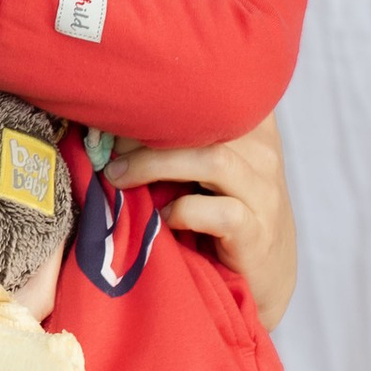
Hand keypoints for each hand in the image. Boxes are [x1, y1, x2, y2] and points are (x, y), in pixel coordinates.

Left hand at [109, 114, 297, 329]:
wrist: (265, 278)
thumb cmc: (223, 215)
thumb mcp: (206, 169)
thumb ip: (181, 141)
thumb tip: (112, 122)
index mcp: (252, 127)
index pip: (212, 91)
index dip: (162, 95)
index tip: (118, 108)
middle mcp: (264, 153)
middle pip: (205, 120)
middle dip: (146, 130)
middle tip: (106, 144)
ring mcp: (264, 194)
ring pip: (212, 160)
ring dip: (154, 165)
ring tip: (118, 176)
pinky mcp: (258, 233)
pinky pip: (222, 212)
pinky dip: (183, 212)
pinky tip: (162, 219)